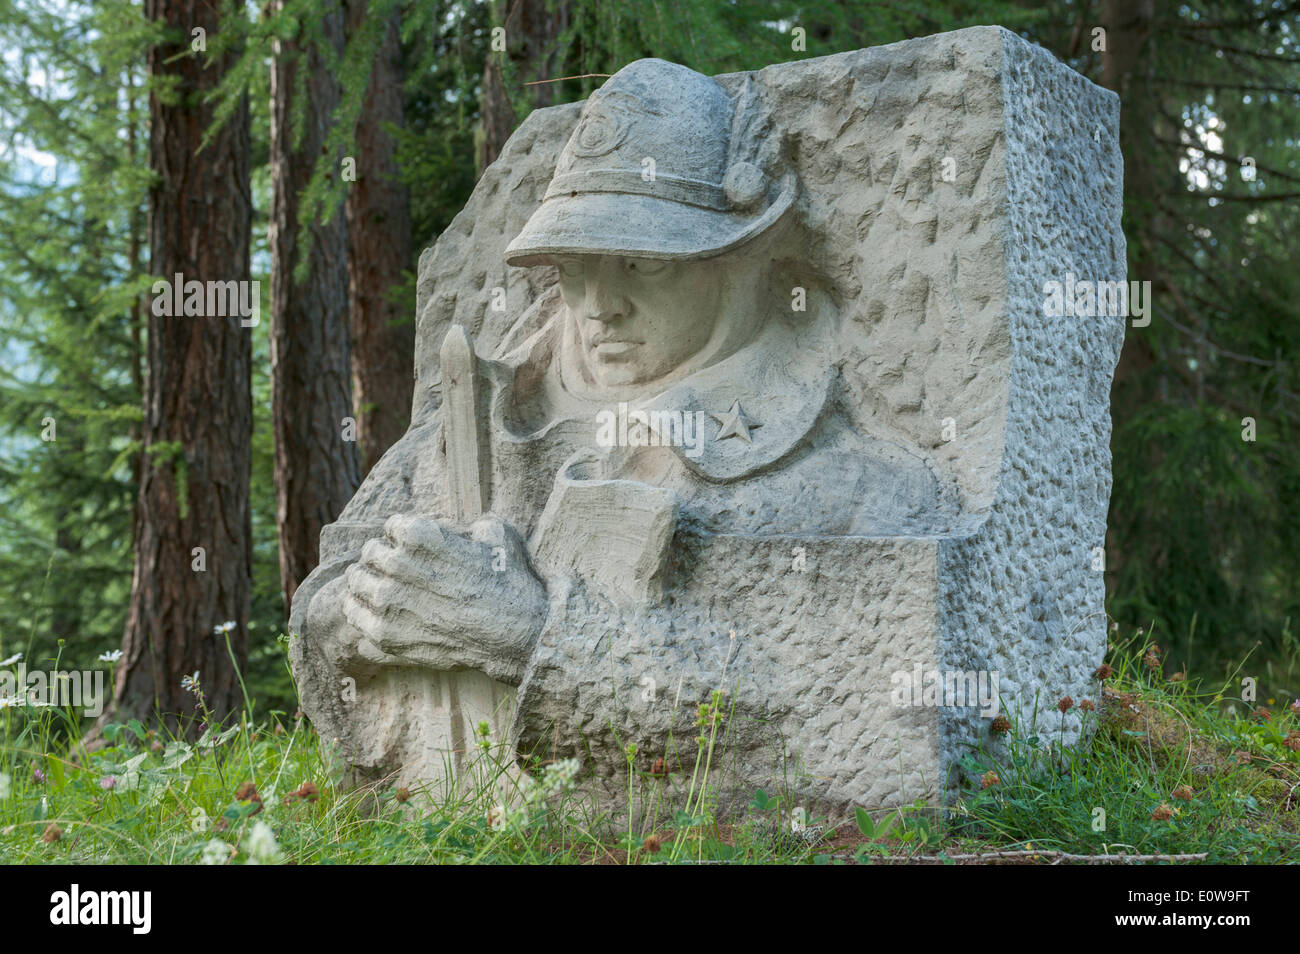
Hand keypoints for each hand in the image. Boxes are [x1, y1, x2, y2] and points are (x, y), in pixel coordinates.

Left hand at [342, 513, 544, 683]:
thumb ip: (464, 524)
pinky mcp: (386, 636)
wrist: (515, 635)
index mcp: (419, 537)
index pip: (391, 526)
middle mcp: (397, 567)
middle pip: (369, 552)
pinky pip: (355, 617)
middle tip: (393, 567)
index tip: (410, 544)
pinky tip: (373, 613)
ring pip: (355, 583)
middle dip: (382, 556)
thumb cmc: (509, 582)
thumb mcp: (496, 533)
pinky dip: (362, 612)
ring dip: (365, 582)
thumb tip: (452, 527)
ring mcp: (389, 603)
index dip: (403, 533)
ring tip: (377, 588)